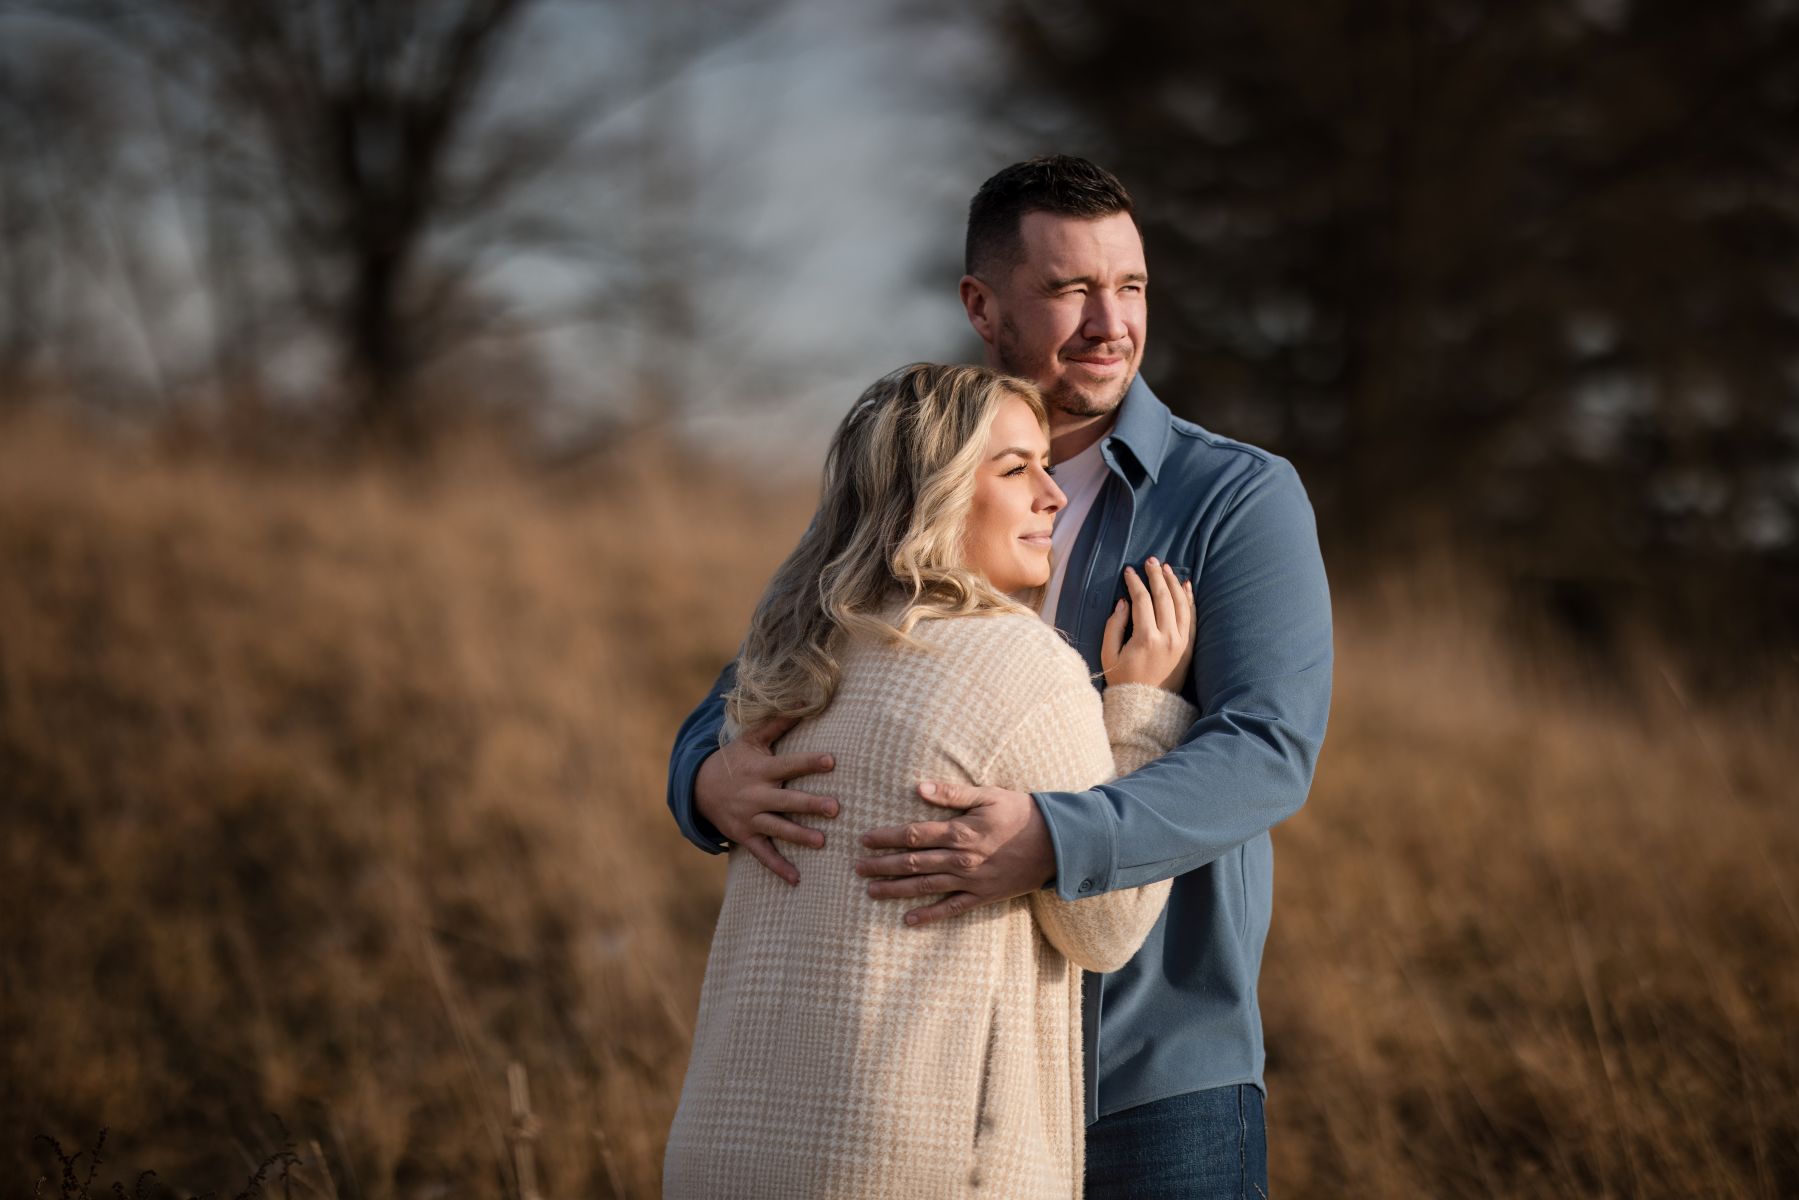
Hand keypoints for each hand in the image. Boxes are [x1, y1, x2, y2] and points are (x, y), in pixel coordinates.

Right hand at [694, 715, 837, 886]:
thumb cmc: (735, 759)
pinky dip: (779, 867)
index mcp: (762, 769)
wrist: (698, 788)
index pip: (789, 764)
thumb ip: (779, 722)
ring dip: (799, 835)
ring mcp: (750, 817)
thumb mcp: (751, 738)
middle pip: (787, 800)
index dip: (809, 762)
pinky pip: (763, 854)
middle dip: (810, 804)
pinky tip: (797, 879)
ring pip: (777, 828)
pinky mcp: (745, 836)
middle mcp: (756, 794)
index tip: (832, 760)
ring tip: (821, 842)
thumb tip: (805, 699)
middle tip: (835, 808)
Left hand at [854, 782, 1053, 925]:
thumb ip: (952, 793)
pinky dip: (929, 915)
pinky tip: (908, 920)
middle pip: (913, 863)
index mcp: (960, 831)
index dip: (886, 837)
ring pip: (925, 887)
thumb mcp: (988, 794)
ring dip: (895, 889)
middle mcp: (961, 859)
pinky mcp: (982, 896)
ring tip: (870, 891)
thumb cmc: (1021, 813)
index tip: (864, 838)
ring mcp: (970, 881)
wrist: (1057, 844)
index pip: (913, 835)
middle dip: (882, 865)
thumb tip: (918, 787)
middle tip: (857, 867)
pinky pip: (951, 909)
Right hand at [1101, 557, 1194, 691]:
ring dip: (1173, 583)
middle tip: (1151, 560)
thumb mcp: (1109, 655)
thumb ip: (1114, 626)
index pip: (1142, 600)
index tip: (1129, 571)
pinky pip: (1192, 618)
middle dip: (1156, 575)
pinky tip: (1185, 585)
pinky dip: (1189, 599)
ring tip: (1166, 568)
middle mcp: (1167, 638)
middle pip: (1164, 597)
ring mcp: (1181, 642)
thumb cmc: (1123, 681)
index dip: (1135, 583)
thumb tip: (1123, 602)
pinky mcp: (1189, 648)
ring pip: (1181, 604)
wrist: (1146, 708)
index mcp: (1146, 639)